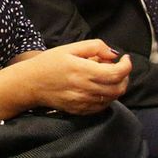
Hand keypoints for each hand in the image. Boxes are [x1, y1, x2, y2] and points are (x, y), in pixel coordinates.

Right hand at [0, 39, 129, 114]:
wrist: (30, 84)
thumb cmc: (49, 63)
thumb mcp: (70, 48)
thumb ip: (94, 47)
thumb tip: (114, 54)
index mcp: (83, 71)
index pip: (116, 73)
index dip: (126, 66)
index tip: (125, 58)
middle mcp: (85, 88)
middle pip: (118, 88)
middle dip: (124, 77)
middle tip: (118, 67)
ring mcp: (83, 102)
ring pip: (112, 98)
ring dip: (116, 86)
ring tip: (106, 76)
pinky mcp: (80, 110)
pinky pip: (102, 106)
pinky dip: (107, 96)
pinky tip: (98, 87)